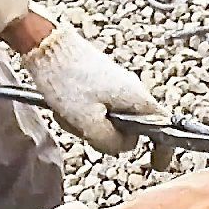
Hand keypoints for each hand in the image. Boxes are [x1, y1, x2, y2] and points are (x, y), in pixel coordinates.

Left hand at [16, 17, 165, 153]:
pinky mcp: (101, 82)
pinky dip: (83, 114)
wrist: (46, 44)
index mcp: (137, 98)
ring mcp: (117, 85)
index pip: (163, 126)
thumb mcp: (87, 122)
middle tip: (84, 129)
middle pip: (131, 128)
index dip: (162, 149)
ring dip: (89, 124)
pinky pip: (98, 108)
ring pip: (111, 119)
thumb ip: (111, 142)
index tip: (157, 164)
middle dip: (107, 136)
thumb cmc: (66, 80)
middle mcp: (132, 90)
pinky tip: (65, 105)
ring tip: (69, 114)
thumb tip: (123, 147)